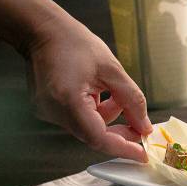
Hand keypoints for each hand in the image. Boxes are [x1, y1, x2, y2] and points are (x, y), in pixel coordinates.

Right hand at [25, 16, 151, 161]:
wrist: (42, 30)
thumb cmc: (74, 43)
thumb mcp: (113, 70)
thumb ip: (132, 101)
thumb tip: (144, 127)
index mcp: (68, 101)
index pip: (99, 138)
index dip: (123, 148)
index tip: (142, 154)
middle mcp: (53, 112)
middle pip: (93, 136)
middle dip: (119, 134)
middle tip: (139, 126)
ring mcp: (47, 112)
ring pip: (87, 129)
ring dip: (107, 119)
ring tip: (115, 97)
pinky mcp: (47, 110)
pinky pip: (77, 120)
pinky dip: (93, 113)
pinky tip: (99, 95)